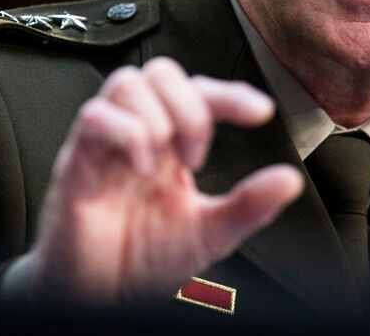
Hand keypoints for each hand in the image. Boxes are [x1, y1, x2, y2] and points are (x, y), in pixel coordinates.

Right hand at [24, 57, 303, 303]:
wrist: (97, 298)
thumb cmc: (144, 259)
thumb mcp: (210, 232)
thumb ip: (249, 204)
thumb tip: (292, 180)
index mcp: (170, 144)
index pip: (200, 92)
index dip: (231, 93)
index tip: (262, 113)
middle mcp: (138, 133)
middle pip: (161, 71)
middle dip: (191, 106)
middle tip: (197, 157)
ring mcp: (106, 143)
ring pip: (127, 82)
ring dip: (158, 117)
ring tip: (163, 163)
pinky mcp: (77, 161)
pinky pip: (94, 115)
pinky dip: (126, 132)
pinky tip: (139, 168)